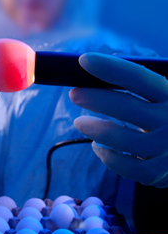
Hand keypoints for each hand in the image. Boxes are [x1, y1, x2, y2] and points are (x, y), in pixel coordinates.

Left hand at [69, 53, 167, 187]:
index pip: (138, 77)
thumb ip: (142, 83)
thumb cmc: (167, 115)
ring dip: (94, 129)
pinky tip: (99, 147)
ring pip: (122, 139)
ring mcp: (167, 149)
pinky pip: (127, 168)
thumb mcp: (164, 95)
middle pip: (126, 108)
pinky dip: (108, 157)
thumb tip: (105, 65)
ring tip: (80, 123)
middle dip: (94, 99)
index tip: (84, 60)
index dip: (110, 68)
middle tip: (74, 94)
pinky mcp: (160, 173)